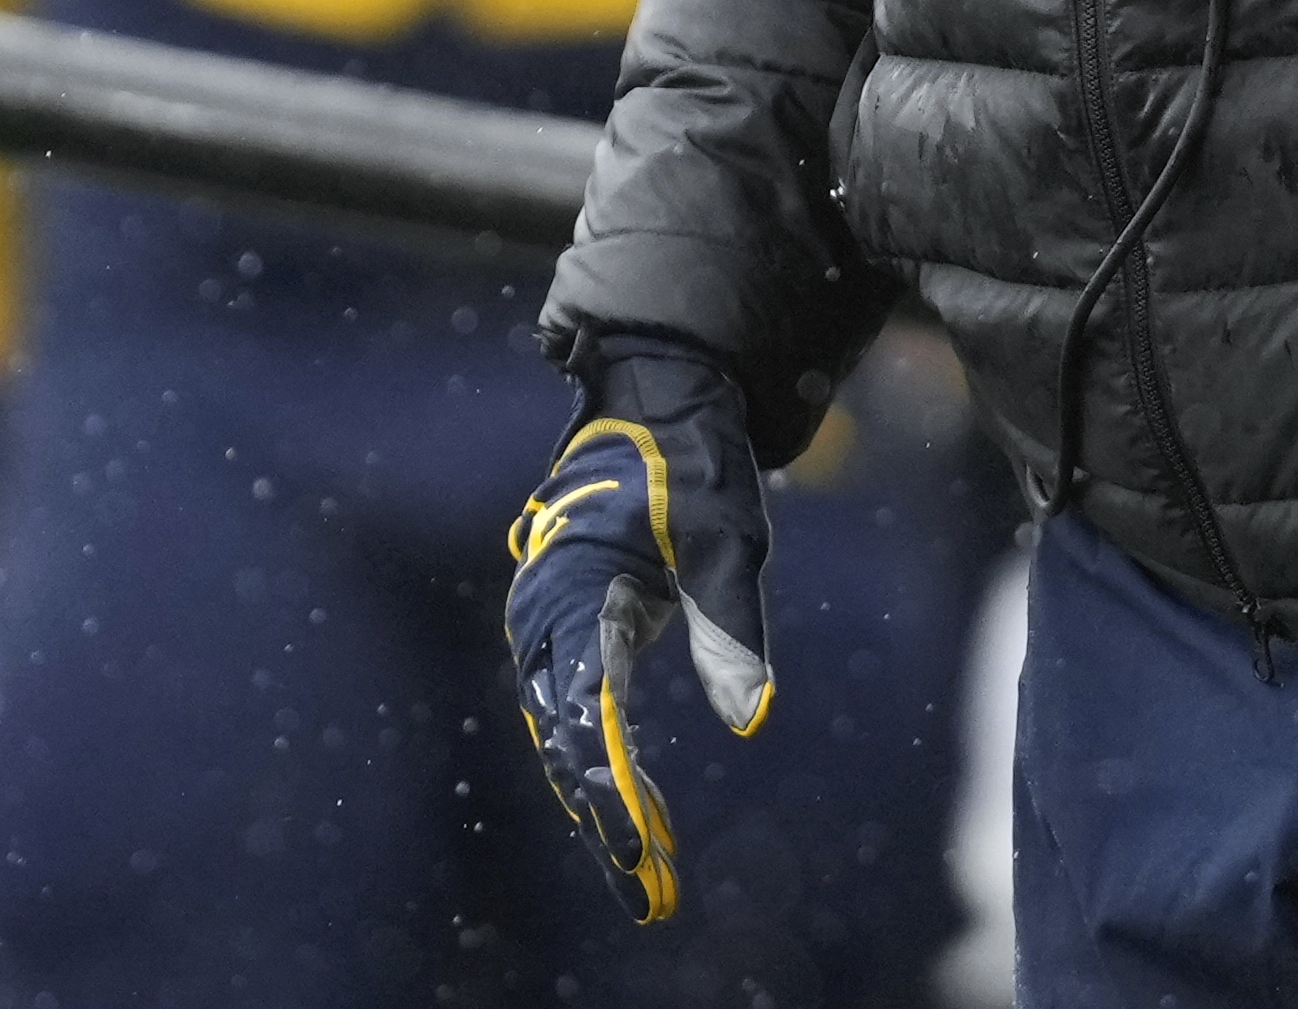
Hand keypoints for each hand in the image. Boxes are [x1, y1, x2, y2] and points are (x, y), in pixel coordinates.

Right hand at [501, 337, 773, 922]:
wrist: (656, 400)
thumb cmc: (692, 464)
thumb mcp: (726, 539)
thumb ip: (730, 628)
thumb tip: (753, 717)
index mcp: (577, 592)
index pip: (589, 715)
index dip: (615, 791)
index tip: (642, 851)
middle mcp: (544, 615)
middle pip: (567, 742)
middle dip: (609, 821)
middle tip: (652, 895)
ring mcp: (548, 623)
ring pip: (567, 737)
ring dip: (607, 804)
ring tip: (653, 876)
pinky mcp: (568, 627)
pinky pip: (580, 711)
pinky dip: (609, 766)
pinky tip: (648, 815)